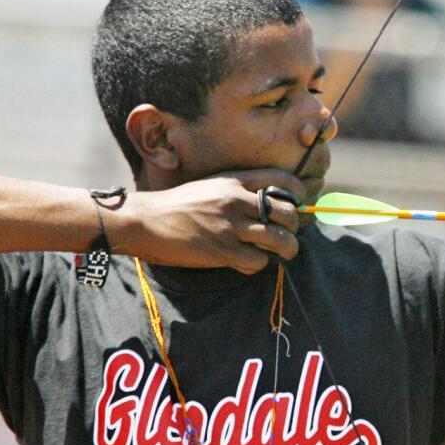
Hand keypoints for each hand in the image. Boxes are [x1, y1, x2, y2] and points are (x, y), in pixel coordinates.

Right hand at [113, 169, 306, 273]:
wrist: (145, 221)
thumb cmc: (178, 206)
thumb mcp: (210, 187)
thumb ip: (238, 191)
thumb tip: (269, 204)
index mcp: (233, 181)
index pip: (281, 179)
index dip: (298, 193)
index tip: (299, 204)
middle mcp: (235, 200)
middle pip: (287, 212)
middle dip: (295, 227)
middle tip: (289, 235)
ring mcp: (229, 226)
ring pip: (280, 239)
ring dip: (287, 250)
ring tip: (283, 254)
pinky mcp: (222, 251)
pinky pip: (258, 261)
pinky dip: (258, 265)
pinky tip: (248, 263)